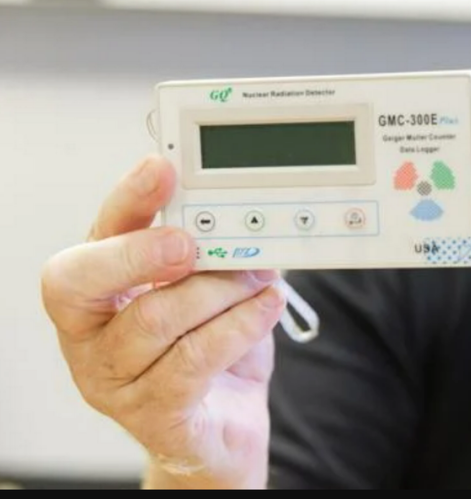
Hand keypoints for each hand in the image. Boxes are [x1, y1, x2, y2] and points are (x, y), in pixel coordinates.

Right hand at [41, 155, 286, 488]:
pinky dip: (239, 326)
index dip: (125, 200)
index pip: (92, 236)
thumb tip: (239, 210)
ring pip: (154, 319)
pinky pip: (193, 362)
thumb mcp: (208, 288)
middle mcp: (91, 335)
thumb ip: (210, 251)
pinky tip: (266, 306)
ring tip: (257, 277)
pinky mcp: (154, 416)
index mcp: (98, 290)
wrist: (228, 426)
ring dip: (217, 290)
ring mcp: (114, 382)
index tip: (162, 168)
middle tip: (190, 243)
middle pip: (80, 283)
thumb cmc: (212, 348)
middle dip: (138, 252)